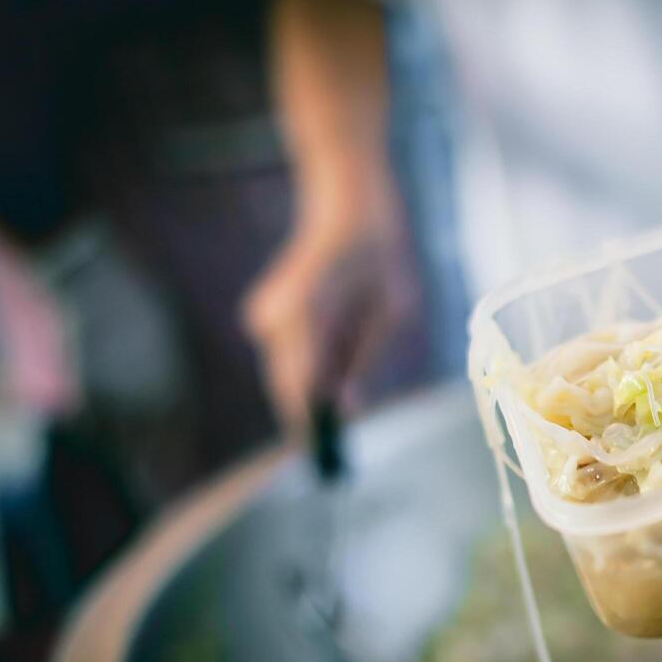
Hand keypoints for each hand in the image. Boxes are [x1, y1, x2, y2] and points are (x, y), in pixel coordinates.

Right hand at [243, 207, 414, 432]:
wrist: (350, 207)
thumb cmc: (382, 258)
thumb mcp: (394, 312)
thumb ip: (367, 361)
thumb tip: (346, 409)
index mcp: (306, 315)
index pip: (300, 388)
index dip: (310, 426)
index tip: (326, 454)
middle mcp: (276, 318)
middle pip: (290, 385)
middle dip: (317, 406)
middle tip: (347, 425)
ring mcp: (267, 315)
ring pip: (290, 372)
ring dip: (320, 376)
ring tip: (358, 336)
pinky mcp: (267, 315)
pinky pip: (292, 355)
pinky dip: (316, 357)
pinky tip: (343, 327)